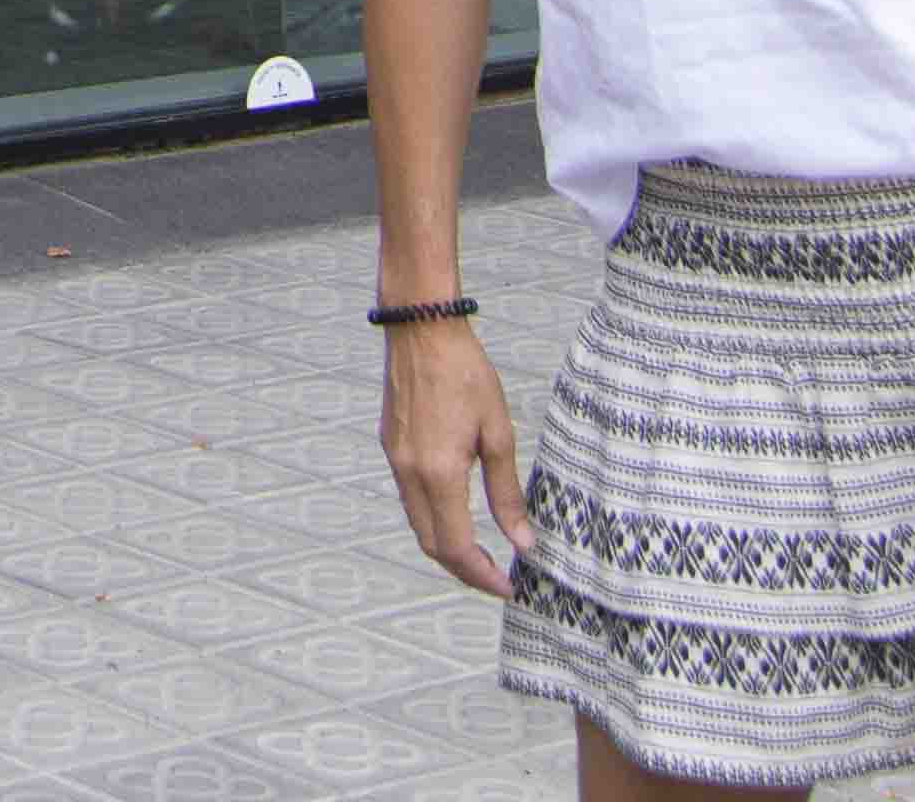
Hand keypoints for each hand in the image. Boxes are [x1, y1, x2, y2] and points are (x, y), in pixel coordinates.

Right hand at [380, 319, 525, 593]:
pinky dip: (433, 518)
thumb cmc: (465, 372)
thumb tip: (522, 541)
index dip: (481, 574)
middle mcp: (409, 473)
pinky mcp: (391, 446)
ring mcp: (394, 460)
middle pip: (430, 544)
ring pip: (417, 523)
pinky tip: (458, 511)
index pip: (455, 546)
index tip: (508, 586)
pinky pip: (409, 497)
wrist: (421, 328)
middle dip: (463, 569)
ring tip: (482, 551)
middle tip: (497, 577)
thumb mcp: (497, 433)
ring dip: (446, 545)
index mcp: (438, 473)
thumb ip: (506, 492)